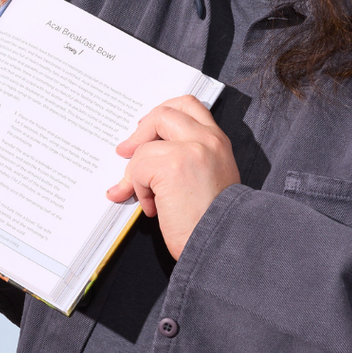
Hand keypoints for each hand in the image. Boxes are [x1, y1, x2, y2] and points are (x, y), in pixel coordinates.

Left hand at [106, 96, 239, 258]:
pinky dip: (139, 190)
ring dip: (137, 175)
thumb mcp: (207, 180)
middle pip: (163, 113)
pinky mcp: (173, 165)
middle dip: (140, 132)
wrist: (224, 246)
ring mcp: (191, 149)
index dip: (162, 113)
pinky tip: (153, 208)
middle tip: (127, 151)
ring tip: (149, 198)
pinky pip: (139, 168)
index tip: (148, 129)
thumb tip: (139, 160)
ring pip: (145, 147)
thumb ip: (182, 160)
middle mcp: (207, 139)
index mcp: (217, 141)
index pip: (188, 105)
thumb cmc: (214, 222)